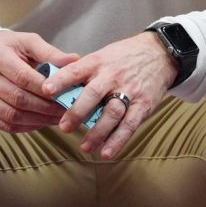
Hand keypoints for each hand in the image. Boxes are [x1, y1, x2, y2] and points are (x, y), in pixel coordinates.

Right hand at [0, 30, 74, 133]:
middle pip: (18, 98)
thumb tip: (74, 60)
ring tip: (58, 118)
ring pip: (12, 115)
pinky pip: (5, 125)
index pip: (23, 77)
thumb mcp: (27, 42)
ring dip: (39, 120)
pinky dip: (27, 127)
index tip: (67, 94)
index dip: (46, 89)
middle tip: (67, 110)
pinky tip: (42, 122)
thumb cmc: (7, 48)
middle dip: (46, 107)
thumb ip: (50, 52)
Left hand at [42, 31, 178, 159]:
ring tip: (84, 147)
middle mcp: (113, 76)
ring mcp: (130, 91)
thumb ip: (82, 72)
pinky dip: (118, 140)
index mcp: (98, 62)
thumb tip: (53, 87)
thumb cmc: (124, 58)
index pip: (76, 70)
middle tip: (64, 127)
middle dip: (78, 112)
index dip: (60, 80)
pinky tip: (106, 152)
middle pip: (93, 94)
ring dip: (97, 132)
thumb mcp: (102, 56)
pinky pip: (130, 124)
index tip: (46, 90)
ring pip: (112, 112)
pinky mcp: (143, 104)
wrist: (159, 54)